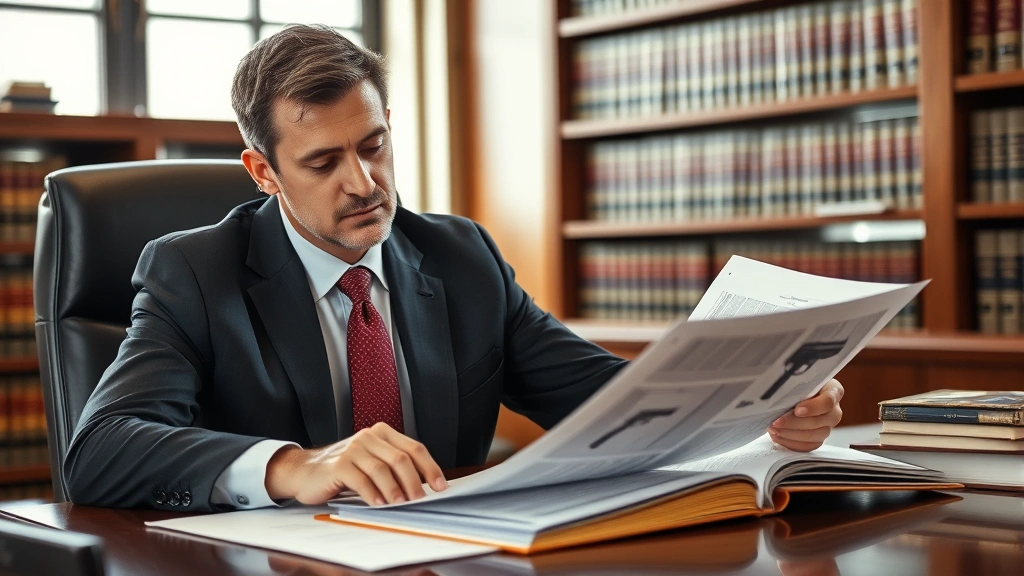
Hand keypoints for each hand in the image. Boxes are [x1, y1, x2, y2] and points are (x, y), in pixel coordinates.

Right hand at [264, 422, 446, 505]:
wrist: (306, 471)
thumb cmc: (344, 470)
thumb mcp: (372, 463)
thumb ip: (394, 468)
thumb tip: (425, 487)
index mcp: (382, 433)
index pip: (414, 448)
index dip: (430, 468)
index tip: (441, 486)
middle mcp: (369, 436)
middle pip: (401, 458)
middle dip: (415, 482)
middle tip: (421, 500)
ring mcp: (353, 448)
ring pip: (383, 469)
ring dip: (395, 490)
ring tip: (401, 505)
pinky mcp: (339, 464)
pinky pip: (362, 480)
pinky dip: (374, 494)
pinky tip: (379, 505)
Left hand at [768, 379, 843, 451]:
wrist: (792, 396)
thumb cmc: (796, 384)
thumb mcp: (797, 380)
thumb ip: (795, 385)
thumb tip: (778, 393)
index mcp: (834, 391)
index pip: (828, 401)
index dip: (813, 408)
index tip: (797, 410)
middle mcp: (834, 410)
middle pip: (819, 421)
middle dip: (794, 423)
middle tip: (776, 422)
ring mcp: (828, 426)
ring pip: (814, 436)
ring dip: (790, 434)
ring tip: (773, 429)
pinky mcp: (818, 439)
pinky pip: (808, 446)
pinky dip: (791, 443)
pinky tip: (778, 436)